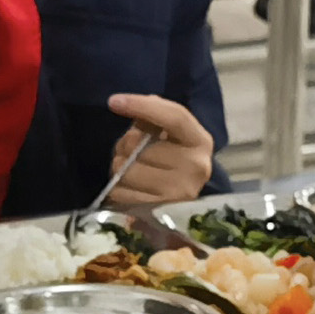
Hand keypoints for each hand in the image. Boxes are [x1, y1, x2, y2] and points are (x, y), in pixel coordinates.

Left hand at [103, 94, 217, 203]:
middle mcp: (195, 167)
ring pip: (127, 171)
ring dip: (119, 167)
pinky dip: (118, 188)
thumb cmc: (173, 160)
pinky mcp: (160, 211)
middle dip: (125, 145)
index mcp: (200, 141)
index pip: (174, 117)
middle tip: (129, 150)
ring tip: (129, 169)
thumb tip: (124, 104)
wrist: (184, 206)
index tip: (114, 101)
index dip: (142, 106)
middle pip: (140, 146)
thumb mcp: (170, 135)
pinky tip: (130, 187)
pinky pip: (121, 193)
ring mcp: (179, 192)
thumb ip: (153, 118)